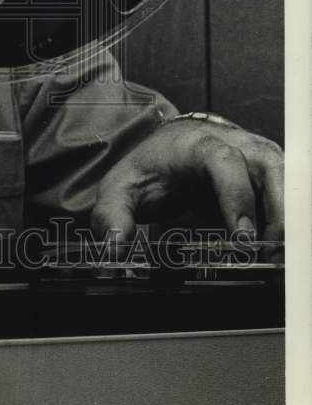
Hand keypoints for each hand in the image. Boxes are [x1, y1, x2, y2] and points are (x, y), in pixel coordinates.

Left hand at [90, 116, 283, 241]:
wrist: (171, 150)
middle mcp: (237, 144)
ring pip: (291, 183)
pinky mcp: (273, 176)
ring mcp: (260, 158)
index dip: (237, 198)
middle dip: (275, 216)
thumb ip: (113, 215)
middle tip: (266, 257)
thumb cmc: (151, 168)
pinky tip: (275, 251)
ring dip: (288, 222)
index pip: (225, 162)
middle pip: (271, 169)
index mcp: (199, 144)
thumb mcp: (122, 188)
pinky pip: (292, 198)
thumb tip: (114, 247)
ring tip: (273, 259)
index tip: (241, 238)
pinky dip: (288, 223)